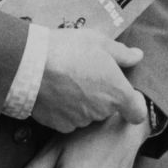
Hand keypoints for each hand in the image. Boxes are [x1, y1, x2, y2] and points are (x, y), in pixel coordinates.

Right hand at [30, 29, 146, 131]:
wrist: (30, 65)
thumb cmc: (67, 49)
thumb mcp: (98, 41)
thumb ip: (121, 53)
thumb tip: (138, 56)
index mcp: (117, 92)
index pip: (137, 112)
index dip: (133, 104)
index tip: (125, 94)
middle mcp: (102, 111)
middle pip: (109, 108)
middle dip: (101, 95)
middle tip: (85, 75)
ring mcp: (81, 121)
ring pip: (88, 114)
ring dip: (82, 102)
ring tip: (66, 81)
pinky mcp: (61, 125)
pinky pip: (68, 119)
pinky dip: (64, 109)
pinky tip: (55, 92)